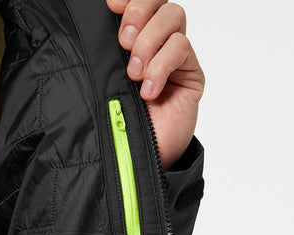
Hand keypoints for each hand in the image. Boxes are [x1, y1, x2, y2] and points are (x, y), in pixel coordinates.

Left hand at [106, 0, 204, 170]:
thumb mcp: (104, 80)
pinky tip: (148, 90)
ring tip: (134, 73)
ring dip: (149, 40)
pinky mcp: (191, 74)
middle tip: (124, 42)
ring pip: (173, 16)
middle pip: (159, 1)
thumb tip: (101, 19)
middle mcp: (156, 44)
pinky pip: (181, 47)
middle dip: (138, 13)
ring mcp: (176, 58)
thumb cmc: (119, 123)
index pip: (139, 1)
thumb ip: (106, 51)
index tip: (111, 5)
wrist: (138, 159)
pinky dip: (161, 65)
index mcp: (134, 40)